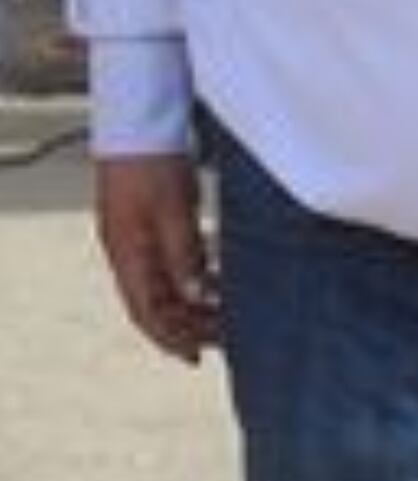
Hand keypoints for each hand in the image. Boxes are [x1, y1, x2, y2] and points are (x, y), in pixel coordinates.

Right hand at [95, 153, 220, 364]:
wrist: (141, 123)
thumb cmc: (153, 163)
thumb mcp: (172, 210)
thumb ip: (184, 254)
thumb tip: (194, 296)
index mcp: (128, 252)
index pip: (146, 310)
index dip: (170, 338)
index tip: (194, 357)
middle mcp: (127, 250)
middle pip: (156, 303)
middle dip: (186, 326)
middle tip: (222, 340)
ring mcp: (136, 237)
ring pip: (164, 284)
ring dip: (192, 304)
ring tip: (226, 317)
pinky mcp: (150, 223)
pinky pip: (170, 262)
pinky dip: (193, 278)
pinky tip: (216, 281)